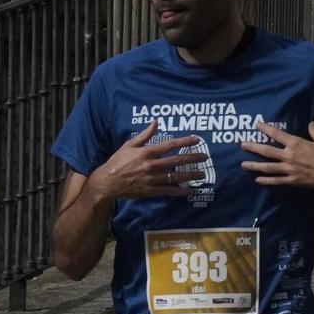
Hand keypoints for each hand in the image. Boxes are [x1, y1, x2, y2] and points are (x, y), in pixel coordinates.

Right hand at [90, 123, 205, 200]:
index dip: (184, 142)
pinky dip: (180, 192)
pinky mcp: (150, 190)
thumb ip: (145, 135)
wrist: (107, 182)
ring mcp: (151, 179)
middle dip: (192, 158)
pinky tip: (190, 191)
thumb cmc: (118, 161)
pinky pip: (168, 191)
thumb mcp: (129, 145)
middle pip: (176, 161)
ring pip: (175, 177)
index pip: (169, 145)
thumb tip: (156, 122)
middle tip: (205, 157)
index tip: (197, 140)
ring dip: (190, 175)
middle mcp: (151, 165)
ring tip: (203, 174)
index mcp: (146, 152)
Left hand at [239, 120, 313, 190]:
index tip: (257, 125)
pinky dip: (266, 181)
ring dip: (254, 165)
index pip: (278, 134)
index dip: (266, 129)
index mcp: (297, 144)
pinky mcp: (292, 180)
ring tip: (243, 164)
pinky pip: (276, 181)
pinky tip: (257, 180)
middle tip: (242, 145)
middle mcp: (290, 156)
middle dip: (253, 147)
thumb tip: (311, 123)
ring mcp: (290, 170)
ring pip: (268, 167)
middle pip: (267, 151)